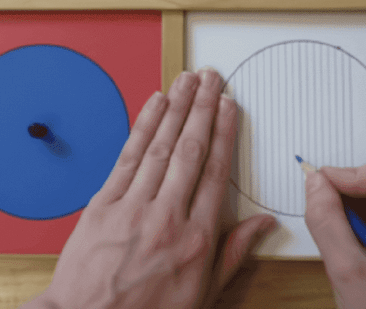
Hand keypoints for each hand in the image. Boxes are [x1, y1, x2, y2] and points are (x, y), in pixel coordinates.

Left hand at [26, 69, 276, 308]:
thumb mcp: (204, 293)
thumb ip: (234, 253)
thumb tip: (263, 225)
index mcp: (197, 238)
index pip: (215, 172)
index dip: (223, 133)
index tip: (229, 107)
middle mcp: (167, 216)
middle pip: (190, 150)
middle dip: (202, 108)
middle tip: (212, 79)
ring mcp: (132, 208)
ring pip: (159, 147)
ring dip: (175, 108)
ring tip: (187, 81)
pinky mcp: (102, 206)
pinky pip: (126, 158)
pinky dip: (141, 128)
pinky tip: (153, 105)